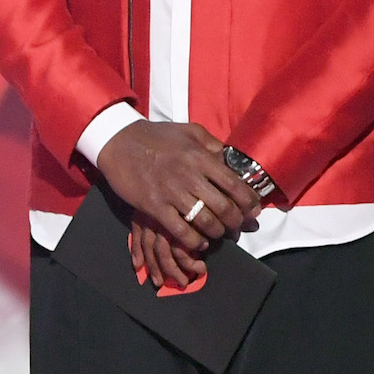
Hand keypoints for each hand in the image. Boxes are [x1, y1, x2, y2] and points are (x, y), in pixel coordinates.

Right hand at [94, 121, 261, 286]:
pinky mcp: (154, 207)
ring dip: (218, 232)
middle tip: (238, 227)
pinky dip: (195, 241)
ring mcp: (171, 192)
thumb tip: (231, 158)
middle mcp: (189, 176)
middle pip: (224, 207)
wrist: (119, 142)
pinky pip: (181, 231)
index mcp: (200, 156)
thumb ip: (212, 144)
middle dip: (236, 222)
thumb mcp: (189, 131)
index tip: (254, 210)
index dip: (249, 201)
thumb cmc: (156, 136)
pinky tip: (200, 242)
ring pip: (205, 221)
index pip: (234, 184)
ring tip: (220, 234)